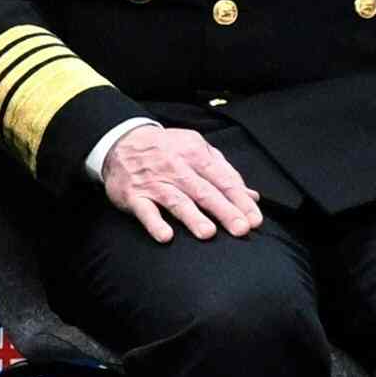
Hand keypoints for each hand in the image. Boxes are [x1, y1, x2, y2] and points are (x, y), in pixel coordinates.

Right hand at [94, 120, 262, 244]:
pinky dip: (154, 223)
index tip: (255, 220)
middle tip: (241, 229)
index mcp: (196, 154)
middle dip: (224, 210)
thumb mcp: (197, 150)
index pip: (223, 180)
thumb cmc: (167, 149)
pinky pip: (144, 210)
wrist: (120, 140)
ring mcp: (154, 182)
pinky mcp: (133, 195)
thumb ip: (225, 171)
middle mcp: (176, 168)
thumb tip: (252, 195)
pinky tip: (166, 236)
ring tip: (207, 233)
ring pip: (176, 200)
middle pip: (204, 191)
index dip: (240, 200)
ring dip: (192, 217)